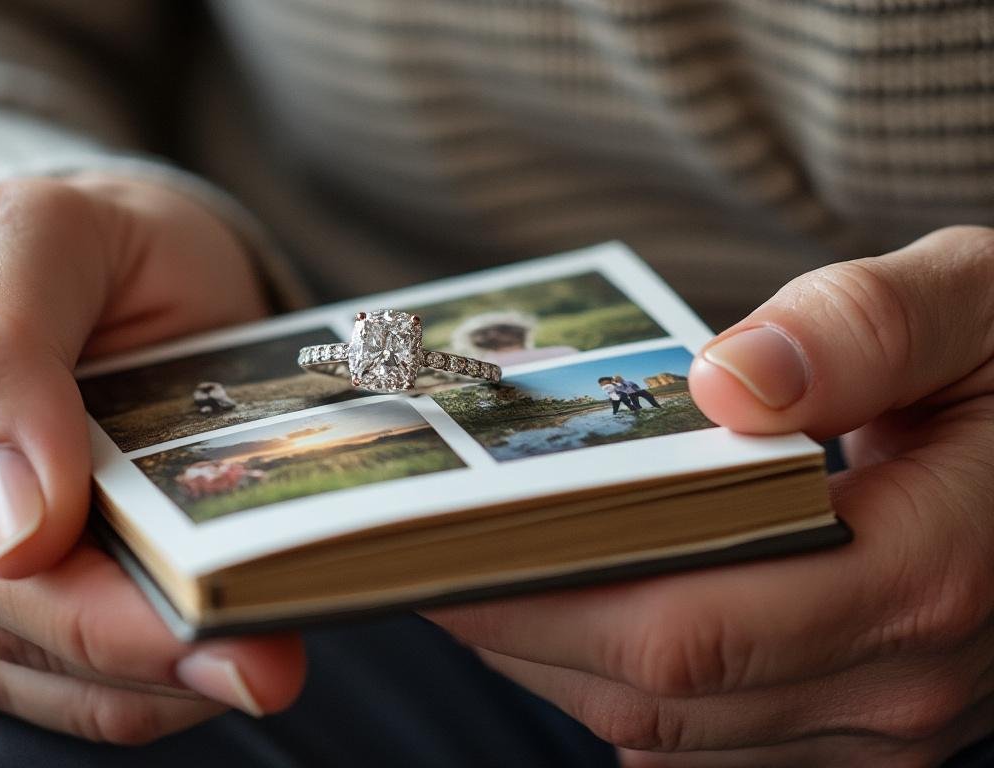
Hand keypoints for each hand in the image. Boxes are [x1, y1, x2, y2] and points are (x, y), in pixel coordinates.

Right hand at [0, 174, 304, 742]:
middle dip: (128, 642)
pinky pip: (37, 683)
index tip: (179, 594)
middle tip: (262, 661)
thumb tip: (13, 526)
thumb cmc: (105, 246)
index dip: (58, 570)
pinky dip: (126, 694)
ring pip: (13, 660)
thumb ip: (2, 340)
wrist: (118, 274)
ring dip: (137, 682)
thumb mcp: (56, 232)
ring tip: (256, 667)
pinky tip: (203, 672)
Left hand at [423, 226, 993, 766]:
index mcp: (927, 573)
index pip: (686, 627)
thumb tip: (731, 383)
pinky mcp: (851, 728)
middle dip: (514, 626)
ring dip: (549, 657)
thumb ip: (866, 329)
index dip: (543, 593)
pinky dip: (613, 680)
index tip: (438, 540)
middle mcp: (899, 679)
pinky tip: (563, 604)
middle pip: (651, 690)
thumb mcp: (977, 304)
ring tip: (466, 568)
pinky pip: (697, 740)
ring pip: (662, 729)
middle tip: (414, 551)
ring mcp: (876, 722)